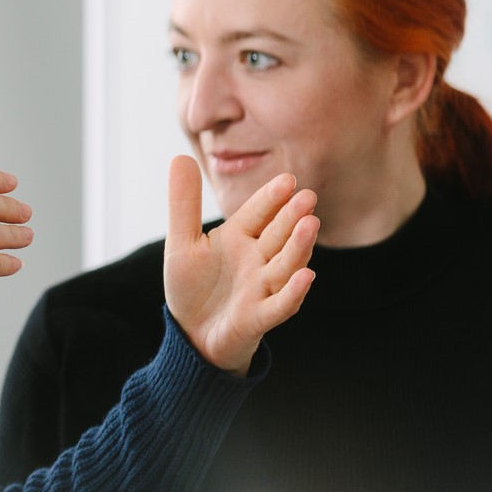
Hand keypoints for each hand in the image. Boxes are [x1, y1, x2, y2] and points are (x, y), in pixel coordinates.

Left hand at [163, 155, 317, 374]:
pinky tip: (306, 276)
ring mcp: (262, 288)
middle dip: (291, 217)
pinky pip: (281, 304)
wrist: (192, 335)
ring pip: (285, 265)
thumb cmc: (193, 287)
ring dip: (298, 247)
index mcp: (239, 238)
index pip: (258, 214)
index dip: (271, 199)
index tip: (287, 180)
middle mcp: (257, 260)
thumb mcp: (182, 243)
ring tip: (310, 225)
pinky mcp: (259, 317)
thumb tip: (180, 157)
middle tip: (307, 196)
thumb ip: (184, 204)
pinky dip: (293, 292)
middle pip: (278, 235)